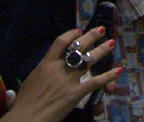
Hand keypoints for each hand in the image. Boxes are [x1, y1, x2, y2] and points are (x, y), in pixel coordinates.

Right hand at [2, 27, 118, 121]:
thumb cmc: (25, 101)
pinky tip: (118, 70)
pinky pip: (96, 82)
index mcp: (46, 64)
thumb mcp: (33, 79)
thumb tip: (52, 63)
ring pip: (89, 60)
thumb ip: (45, 69)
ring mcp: (69, 80)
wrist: (26, 118)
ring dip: (102, 50)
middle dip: (91, 37)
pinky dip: (108, 76)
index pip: (60, 42)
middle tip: (101, 30)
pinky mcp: (76, 93)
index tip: (79, 31)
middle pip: (78, 47)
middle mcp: (59, 69)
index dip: (71, 35)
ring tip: (111, 42)